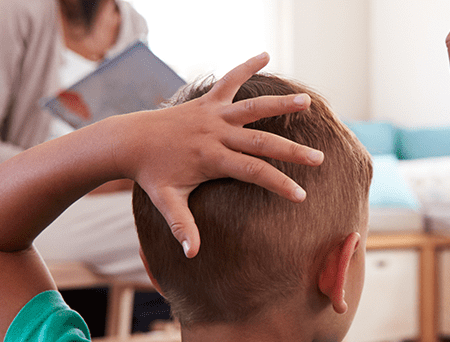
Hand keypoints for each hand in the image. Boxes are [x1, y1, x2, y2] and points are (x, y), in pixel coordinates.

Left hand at [111, 53, 323, 257]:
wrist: (130, 141)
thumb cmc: (151, 174)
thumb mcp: (166, 201)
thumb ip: (182, 226)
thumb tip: (192, 254)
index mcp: (211, 158)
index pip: (252, 172)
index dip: (278, 184)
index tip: (301, 195)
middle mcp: (216, 133)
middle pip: (261, 141)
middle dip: (292, 151)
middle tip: (319, 159)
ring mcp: (213, 114)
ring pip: (252, 107)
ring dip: (280, 104)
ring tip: (307, 102)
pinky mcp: (207, 100)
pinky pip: (229, 80)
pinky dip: (246, 66)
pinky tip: (265, 54)